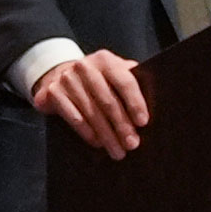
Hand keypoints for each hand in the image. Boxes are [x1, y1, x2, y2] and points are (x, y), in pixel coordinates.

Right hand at [31, 51, 148, 158]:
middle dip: (122, 126)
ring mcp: (67, 79)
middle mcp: (85, 66)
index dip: (135, 102)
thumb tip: (156, 102)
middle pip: (108, 100)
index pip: (124, 81)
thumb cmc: (96, 79)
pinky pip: (74, 117)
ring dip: (107, 135)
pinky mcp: (54, 93)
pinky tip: (98, 144)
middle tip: (132, 144)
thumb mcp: (113, 73)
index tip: (143, 122)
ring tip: (118, 151)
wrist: (57, 75)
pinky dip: (87, 133)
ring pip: (92, 112)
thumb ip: (131, 81)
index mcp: (106, 60)